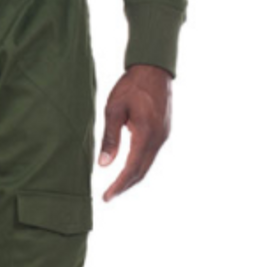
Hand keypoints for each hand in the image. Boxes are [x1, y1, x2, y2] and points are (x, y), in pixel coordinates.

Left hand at [97, 63, 172, 202]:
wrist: (153, 69)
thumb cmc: (131, 86)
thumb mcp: (114, 110)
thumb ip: (110, 138)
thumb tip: (103, 164)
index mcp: (146, 134)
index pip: (132, 168)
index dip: (119, 185)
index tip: (106, 197)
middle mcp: (158, 139)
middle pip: (142, 171)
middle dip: (125, 186)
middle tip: (108, 196)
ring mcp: (163, 136)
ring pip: (147, 164)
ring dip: (132, 177)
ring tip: (116, 186)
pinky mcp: (163, 132)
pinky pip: (151, 155)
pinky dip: (139, 165)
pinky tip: (128, 167)